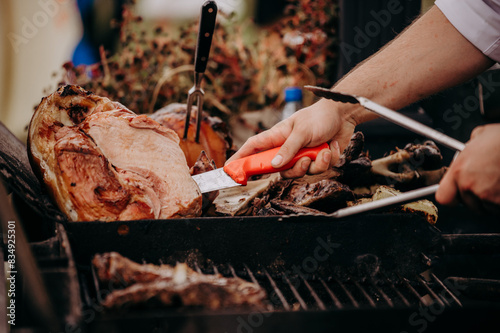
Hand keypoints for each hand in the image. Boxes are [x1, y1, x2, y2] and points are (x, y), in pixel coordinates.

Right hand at [226, 99, 357, 177]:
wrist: (343, 115)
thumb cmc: (319, 117)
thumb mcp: (301, 131)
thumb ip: (288, 149)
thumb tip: (275, 165)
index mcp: (278, 137)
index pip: (254, 149)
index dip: (241, 158)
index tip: (229, 169)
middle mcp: (287, 149)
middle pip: (280, 170)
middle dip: (294, 169)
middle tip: (304, 160)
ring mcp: (301, 155)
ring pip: (301, 173)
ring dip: (315, 164)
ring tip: (323, 150)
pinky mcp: (316, 161)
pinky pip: (318, 170)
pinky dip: (328, 160)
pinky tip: (331, 147)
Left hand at [436, 124, 499, 214]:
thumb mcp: (479, 136)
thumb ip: (468, 151)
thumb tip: (469, 151)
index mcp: (459, 171)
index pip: (444, 197)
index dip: (452, 196)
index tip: (457, 194)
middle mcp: (470, 186)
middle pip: (468, 205)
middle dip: (477, 197)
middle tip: (488, 183)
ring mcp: (488, 196)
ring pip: (487, 208)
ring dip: (492, 200)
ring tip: (499, 182)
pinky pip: (499, 208)